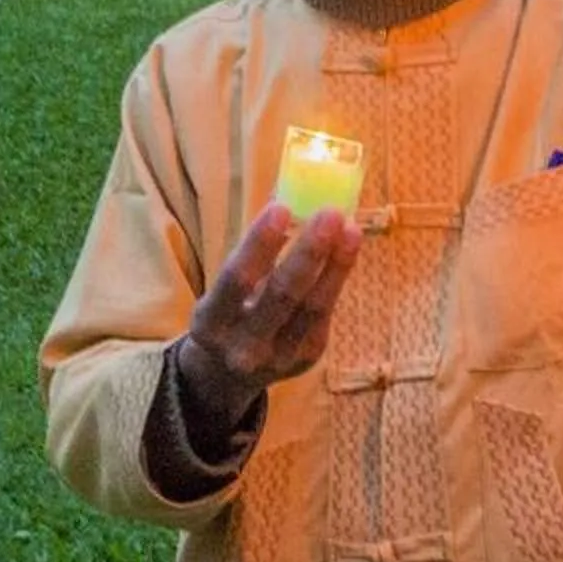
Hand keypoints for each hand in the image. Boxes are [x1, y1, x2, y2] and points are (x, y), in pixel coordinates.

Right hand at [174, 203, 362, 422]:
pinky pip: (325, 313)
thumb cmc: (229, 309)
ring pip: (313, 307)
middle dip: (309, 253)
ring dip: (336, 264)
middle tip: (330, 213)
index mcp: (211, 322)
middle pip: (281, 296)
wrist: (227, 372)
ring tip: (351, 228)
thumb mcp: (226, 285)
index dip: (259, 244)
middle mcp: (243, 346)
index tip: (281, 208)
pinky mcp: (306, 357)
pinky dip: (338, 276)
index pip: (236, 279)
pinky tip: (348, 246)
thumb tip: (289, 189)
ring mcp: (278, 357)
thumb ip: (255, 248)